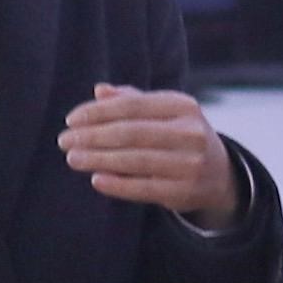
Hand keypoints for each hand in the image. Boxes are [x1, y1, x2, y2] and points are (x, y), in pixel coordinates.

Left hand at [59, 86, 240, 220]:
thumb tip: (99, 90)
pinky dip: (118, 184)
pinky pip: (144, 188)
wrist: (219, 174)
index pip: (132, 105)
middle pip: (131, 132)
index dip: (98, 112)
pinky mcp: (184, 191)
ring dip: (99, 159)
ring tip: (73, 159)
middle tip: (64, 141)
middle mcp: (191, 132)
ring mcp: (190, 163)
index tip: (70, 120)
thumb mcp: (164, 113)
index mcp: (183, 105)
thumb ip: (132, 100)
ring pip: (135, 160)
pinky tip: (96, 179)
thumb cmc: (179, 136)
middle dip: (93, 136)